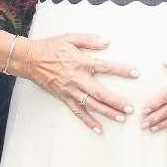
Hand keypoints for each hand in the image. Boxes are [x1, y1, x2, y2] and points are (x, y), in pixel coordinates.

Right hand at [15, 34, 139, 133]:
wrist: (30, 59)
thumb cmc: (50, 47)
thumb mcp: (70, 38)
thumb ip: (89, 40)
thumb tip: (106, 41)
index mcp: (81, 62)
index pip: (106, 67)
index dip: (122, 70)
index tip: (136, 73)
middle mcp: (77, 79)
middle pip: (100, 93)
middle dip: (116, 101)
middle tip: (130, 108)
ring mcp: (70, 90)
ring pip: (91, 105)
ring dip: (107, 112)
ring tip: (121, 118)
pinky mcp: (64, 97)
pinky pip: (78, 112)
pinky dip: (88, 121)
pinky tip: (98, 128)